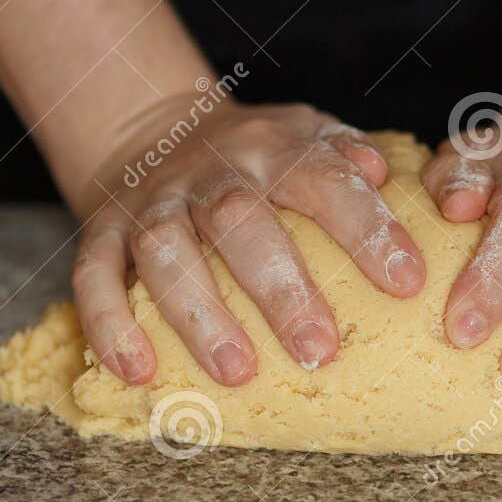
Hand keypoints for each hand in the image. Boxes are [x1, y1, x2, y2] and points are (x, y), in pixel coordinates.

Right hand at [69, 100, 424, 385]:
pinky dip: (110, 323)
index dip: (365, 227)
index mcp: (270, 148)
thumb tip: (381, 171)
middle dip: (281, 288)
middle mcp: (208, 172)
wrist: (151, 129)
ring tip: (237, 372)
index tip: (407, 280)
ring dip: (200, 314)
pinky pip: (94, 275)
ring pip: (167, 252)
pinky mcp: (100, 232)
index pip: (322, 179)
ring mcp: (150, 204)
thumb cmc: (252, 156)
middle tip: (319, 351)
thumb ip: (345, 152)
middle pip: (240, 221)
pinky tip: (138, 371)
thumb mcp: (303, 133)